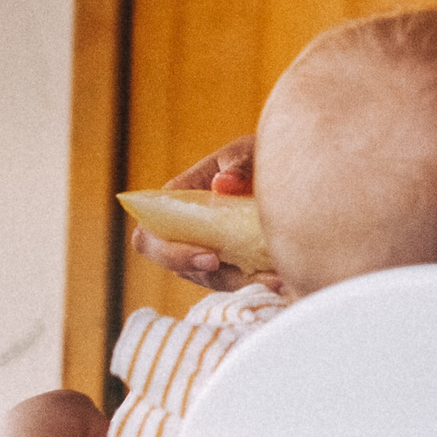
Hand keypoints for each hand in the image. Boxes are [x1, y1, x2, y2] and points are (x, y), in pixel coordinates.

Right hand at [129, 135, 278, 293]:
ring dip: (242, 283)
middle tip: (246, 275)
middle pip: (177, 265)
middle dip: (211, 275)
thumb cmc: (254, 157)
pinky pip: (238, 281)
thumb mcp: (247, 152)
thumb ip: (238, 166)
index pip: (152, 231)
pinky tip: (283, 281)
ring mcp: (208, 250)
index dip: (169, 251)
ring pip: (212, 278)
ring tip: (277, 280)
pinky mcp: (234, 263)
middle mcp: (186, 231)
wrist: (284, 167)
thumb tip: (223, 184)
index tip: (210, 256)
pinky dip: (258, 283)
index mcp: (178, 199)